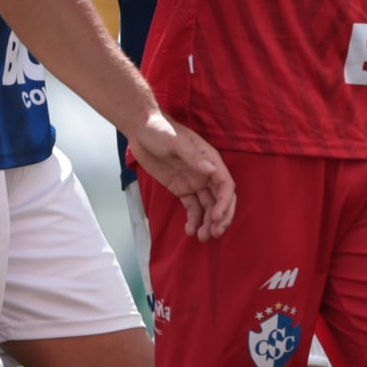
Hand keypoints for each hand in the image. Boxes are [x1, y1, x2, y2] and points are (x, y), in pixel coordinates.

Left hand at [129, 115, 235, 240]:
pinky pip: (192, 207)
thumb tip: (211, 170)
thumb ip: (194, 156)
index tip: (217, 217)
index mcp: (210, 160)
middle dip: (220, 217)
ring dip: (207, 222)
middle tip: (214, 233)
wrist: (141, 129)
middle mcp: (206, 173)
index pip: (225, 185)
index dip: (225, 203)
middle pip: (221, 199)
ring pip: (208, 207)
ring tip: (202, 237)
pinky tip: (190, 230)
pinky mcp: (182, 189)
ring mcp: (195, 182)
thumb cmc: (160, 130)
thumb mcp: (176, 141)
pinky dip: (193, 220)